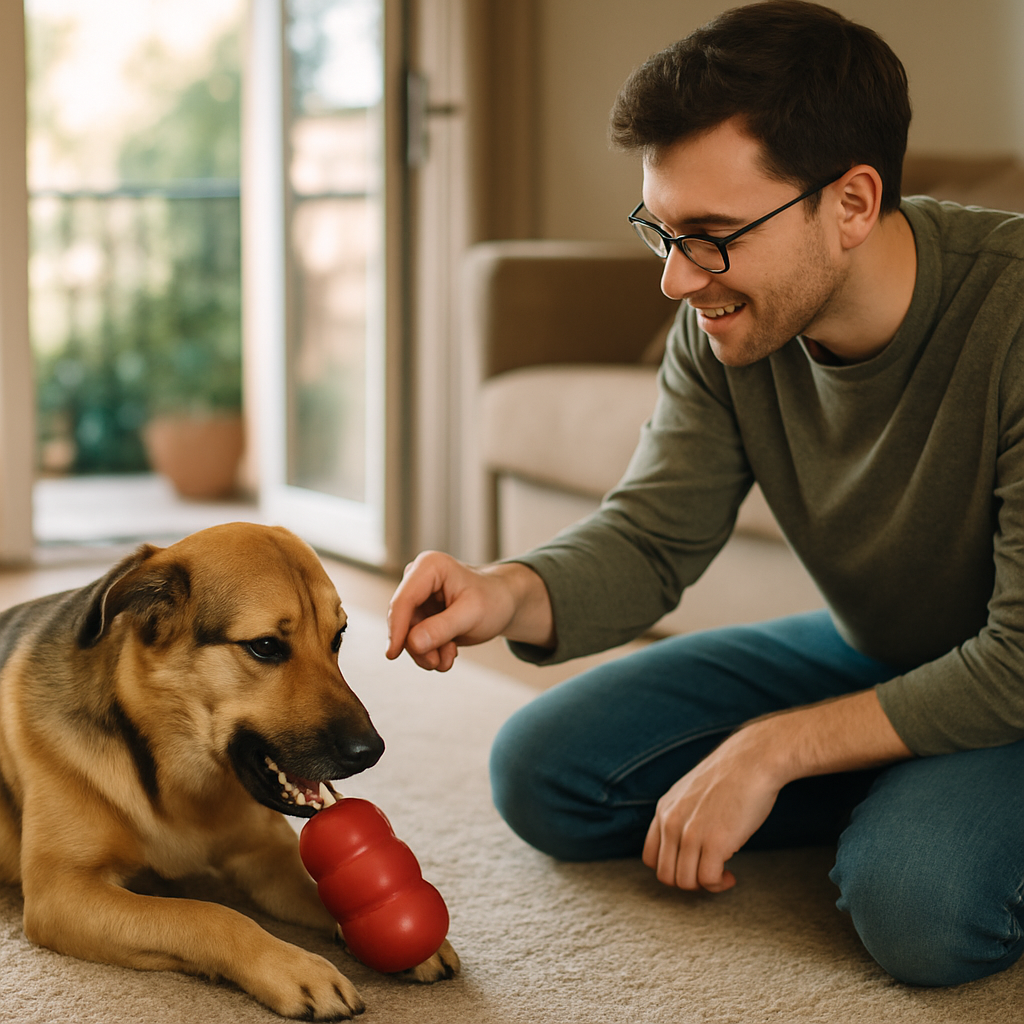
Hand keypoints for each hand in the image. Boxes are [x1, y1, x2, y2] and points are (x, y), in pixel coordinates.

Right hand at [386, 552, 552, 670]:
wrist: (504, 603)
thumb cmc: (493, 600)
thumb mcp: (472, 614)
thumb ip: (442, 628)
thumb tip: (412, 643)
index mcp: (429, 567)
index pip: (403, 600)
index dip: (396, 629)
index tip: (392, 654)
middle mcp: (418, 578)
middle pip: (402, 619)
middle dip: (419, 645)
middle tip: (439, 663)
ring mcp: (418, 596)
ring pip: (407, 633)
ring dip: (426, 651)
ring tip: (449, 657)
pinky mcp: (421, 612)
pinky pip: (415, 637)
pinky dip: (430, 650)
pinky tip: (448, 651)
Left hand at [641, 723, 781, 892]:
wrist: (753, 760)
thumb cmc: (730, 777)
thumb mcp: (691, 793)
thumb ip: (682, 815)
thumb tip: (687, 844)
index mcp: (664, 810)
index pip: (650, 857)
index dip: (672, 868)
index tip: (693, 866)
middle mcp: (671, 822)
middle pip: (666, 875)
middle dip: (689, 881)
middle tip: (710, 873)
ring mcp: (690, 833)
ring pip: (684, 882)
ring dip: (705, 885)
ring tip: (723, 873)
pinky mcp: (714, 842)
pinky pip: (707, 880)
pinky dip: (719, 884)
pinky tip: (731, 875)